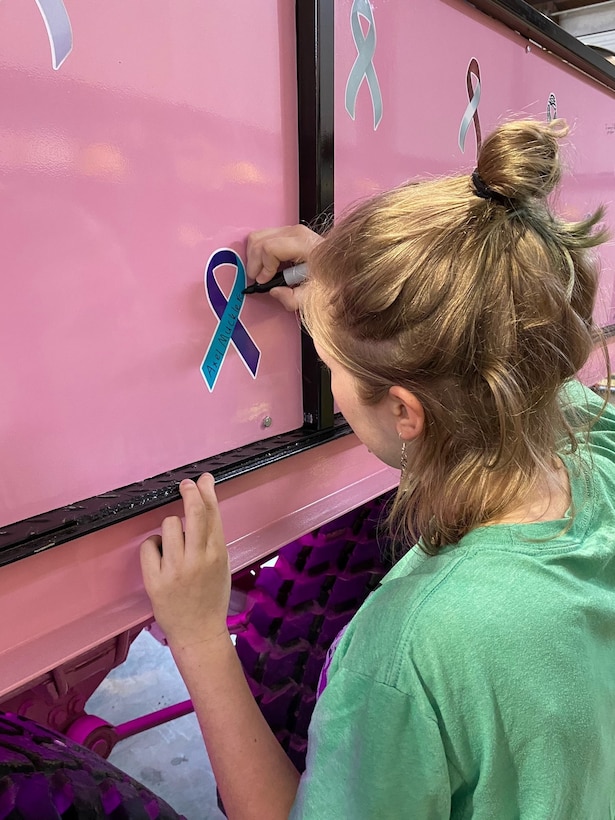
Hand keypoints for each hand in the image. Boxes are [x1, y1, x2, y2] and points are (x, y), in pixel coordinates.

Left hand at [140, 475, 230, 649]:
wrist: (198, 632)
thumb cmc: (211, 597)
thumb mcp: (221, 566)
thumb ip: (213, 541)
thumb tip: (204, 508)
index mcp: (217, 554)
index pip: (213, 515)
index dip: (208, 492)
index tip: (203, 479)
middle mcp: (198, 559)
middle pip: (194, 513)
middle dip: (189, 493)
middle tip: (185, 484)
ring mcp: (175, 569)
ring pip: (169, 525)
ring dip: (170, 527)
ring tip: (172, 542)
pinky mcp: (155, 580)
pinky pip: (149, 545)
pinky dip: (153, 546)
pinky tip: (159, 555)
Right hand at [246, 224, 322, 310]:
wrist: (338, 269)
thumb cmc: (329, 280)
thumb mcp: (312, 296)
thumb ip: (292, 298)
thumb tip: (274, 291)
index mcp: (305, 245)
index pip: (270, 248)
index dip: (263, 267)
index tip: (264, 280)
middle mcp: (297, 232)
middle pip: (260, 240)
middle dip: (255, 263)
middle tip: (258, 279)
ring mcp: (291, 229)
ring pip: (258, 236)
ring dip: (255, 257)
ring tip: (261, 272)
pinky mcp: (287, 231)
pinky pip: (263, 236)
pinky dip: (259, 252)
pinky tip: (267, 265)